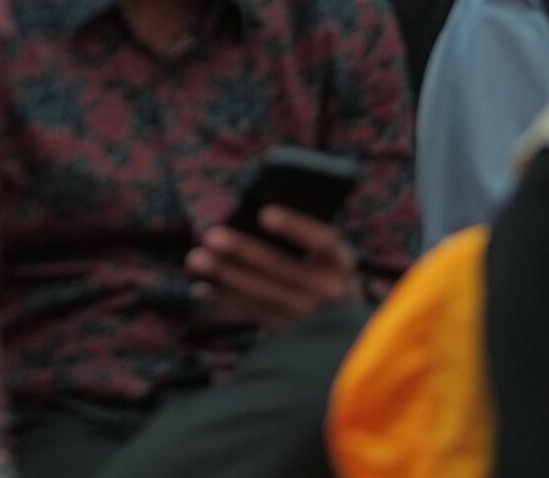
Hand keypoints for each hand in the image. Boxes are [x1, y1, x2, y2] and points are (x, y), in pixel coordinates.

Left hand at [188, 207, 358, 330]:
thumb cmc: (326, 276)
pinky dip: (226, 299)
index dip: (295, 227)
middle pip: (283, 269)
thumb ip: (299, 243)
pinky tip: (201, 287)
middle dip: (244, 252)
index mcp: (341, 263)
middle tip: (211, 236)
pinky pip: (254, 313)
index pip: (323, 241)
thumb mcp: (326, 259)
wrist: (352, 335)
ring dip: (227, 276)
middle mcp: (330, 291)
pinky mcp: (290, 333)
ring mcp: (309, 316)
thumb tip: (249, 218)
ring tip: (196, 259)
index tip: (264, 214)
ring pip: (263, 294)